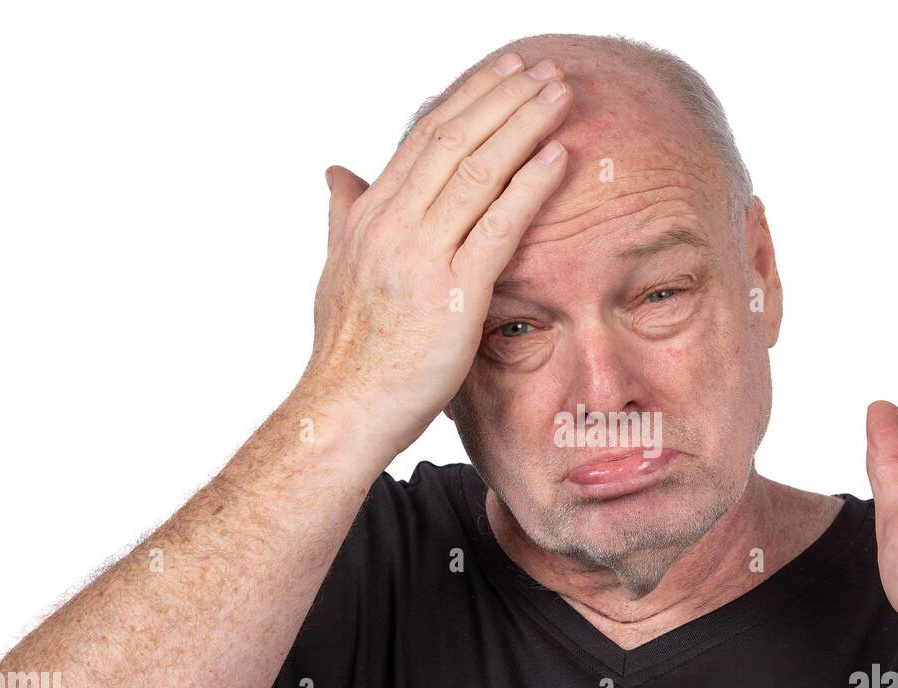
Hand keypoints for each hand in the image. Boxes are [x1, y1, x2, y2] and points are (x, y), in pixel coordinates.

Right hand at [302, 53, 572, 467]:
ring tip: (560, 94)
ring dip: (523, 126)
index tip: (503, 72)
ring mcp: (420, 257)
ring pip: (477, 171)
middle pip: (454, 141)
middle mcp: (391, 225)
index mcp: (369, 216)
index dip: (469, 99)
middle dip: (503, 98)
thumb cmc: (349, 350)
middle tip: (543, 68)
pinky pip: (497, 226)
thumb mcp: (339, 272)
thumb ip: (343, 217)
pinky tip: (557, 157)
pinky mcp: (452, 294)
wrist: (344, 410)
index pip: (425, 138)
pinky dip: (529, 186)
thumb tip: (337, 172)